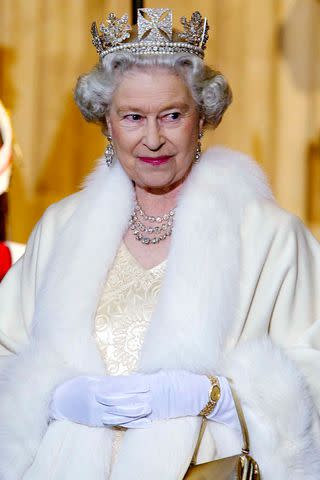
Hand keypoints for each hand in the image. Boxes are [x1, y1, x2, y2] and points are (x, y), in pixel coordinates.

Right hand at [49, 375, 151, 427]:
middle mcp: (96, 401)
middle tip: (150, 396)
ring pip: (119, 413)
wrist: (60, 402)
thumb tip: (125, 381)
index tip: (145, 383)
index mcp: (96, 388)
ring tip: (148, 409)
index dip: (132, 386)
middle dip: (136, 399)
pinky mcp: (98, 422)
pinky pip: (116, 423)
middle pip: (120, 401)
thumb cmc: (77, 387)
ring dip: (134, 412)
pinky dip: (130, 423)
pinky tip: (142, 423)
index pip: (118, 387)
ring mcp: (97, 413)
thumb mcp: (90, 380)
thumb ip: (106, 382)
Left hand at [95, 370, 210, 421]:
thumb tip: (135, 377)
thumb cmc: (183, 380)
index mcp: (150, 381)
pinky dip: (129, 421)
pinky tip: (119, 421)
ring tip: (100, 411)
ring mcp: (154, 406)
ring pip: (130, 410)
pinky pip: (141, 420)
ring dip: (115, 411)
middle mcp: (150, 394)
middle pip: (125, 396)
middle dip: (108, 398)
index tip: (99, 384)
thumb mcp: (164, 373)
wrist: (199, 393)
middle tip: (93, 397)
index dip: (112, 385)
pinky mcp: (158, 415)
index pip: (126, 383)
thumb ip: (149, 377)